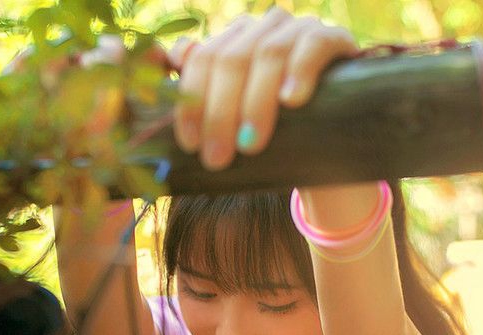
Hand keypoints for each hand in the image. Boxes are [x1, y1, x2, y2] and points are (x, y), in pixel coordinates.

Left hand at [171, 9, 357, 170]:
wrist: (329, 145)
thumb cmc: (270, 135)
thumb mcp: (229, 122)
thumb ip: (190, 93)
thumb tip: (147, 57)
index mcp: (231, 41)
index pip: (200, 60)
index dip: (191, 102)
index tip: (190, 146)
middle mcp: (261, 28)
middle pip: (230, 60)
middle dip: (220, 113)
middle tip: (217, 158)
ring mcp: (298, 29)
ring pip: (267, 55)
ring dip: (255, 103)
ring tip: (250, 145)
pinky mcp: (334, 39)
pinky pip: (313, 46)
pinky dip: (300, 72)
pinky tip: (292, 101)